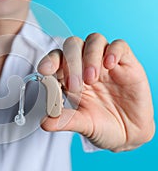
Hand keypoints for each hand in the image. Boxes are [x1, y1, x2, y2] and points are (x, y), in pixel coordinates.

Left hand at [38, 33, 154, 151]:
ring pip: (94, 40)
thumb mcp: (82, 124)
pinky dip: (113, 51)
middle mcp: (85, 64)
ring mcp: (105, 62)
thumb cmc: (102, 125)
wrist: (129, 133)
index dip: (49, 61)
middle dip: (70, 62)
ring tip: (91, 79)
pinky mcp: (126, 63)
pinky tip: (109, 65)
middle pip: (72, 45)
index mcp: (68, 76)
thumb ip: (65, 120)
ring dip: (89, 56)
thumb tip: (44, 123)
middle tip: (74, 85)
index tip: (44, 71)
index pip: (56, 58)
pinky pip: (119, 45)